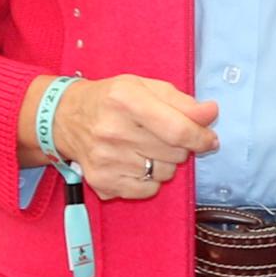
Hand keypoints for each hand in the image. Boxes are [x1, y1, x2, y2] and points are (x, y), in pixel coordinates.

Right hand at [43, 74, 216, 200]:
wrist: (64, 118)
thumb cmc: (111, 100)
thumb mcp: (144, 87)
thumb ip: (181, 101)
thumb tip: (211, 113)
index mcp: (126, 99)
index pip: (177, 130)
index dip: (201, 138)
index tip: (209, 139)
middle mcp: (113, 130)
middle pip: (175, 153)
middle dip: (181, 146)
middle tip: (164, 136)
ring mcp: (106, 160)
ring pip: (165, 173)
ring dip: (165, 162)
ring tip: (145, 147)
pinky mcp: (102, 182)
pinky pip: (148, 189)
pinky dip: (150, 179)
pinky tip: (135, 162)